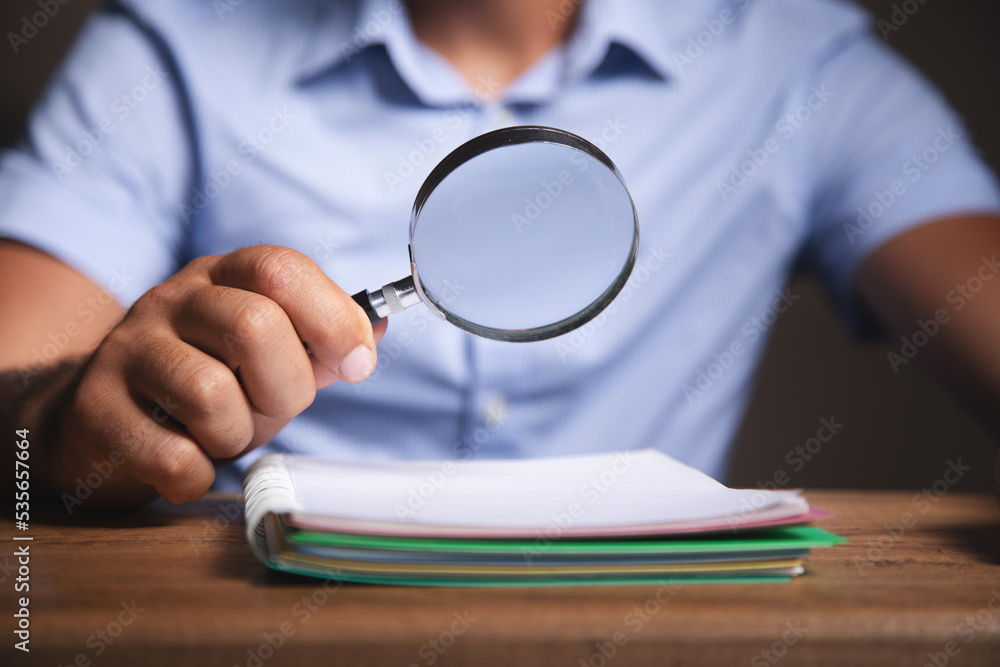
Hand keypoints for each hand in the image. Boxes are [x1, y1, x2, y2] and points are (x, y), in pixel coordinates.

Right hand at [46, 245, 384, 505]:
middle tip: (269, 407)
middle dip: (285, 388)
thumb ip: (320, 343)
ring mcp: (127, 350)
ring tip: (218, 433)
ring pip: (212, 394)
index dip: (333, 319)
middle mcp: (171, 300)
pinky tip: (185, 460)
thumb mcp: (266, 356)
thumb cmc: (202, 384)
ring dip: (235, 434)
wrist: (97, 420)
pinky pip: (174, 457)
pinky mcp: (95, 409)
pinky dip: (196, 475)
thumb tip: (377, 326)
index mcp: (222, 277)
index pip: (282, 268)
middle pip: (256, 327)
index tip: (357, 365)